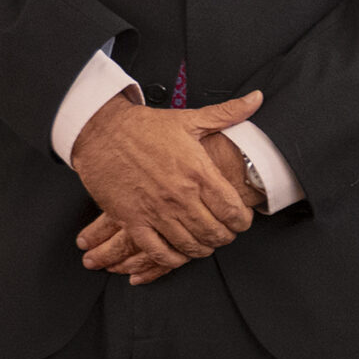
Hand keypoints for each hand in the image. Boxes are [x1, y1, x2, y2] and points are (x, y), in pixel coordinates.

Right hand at [71, 92, 261, 276]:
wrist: (101, 131)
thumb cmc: (146, 126)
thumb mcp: (190, 118)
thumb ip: (227, 114)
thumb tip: (257, 99)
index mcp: (198, 172)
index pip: (232, 210)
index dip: (242, 221)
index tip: (242, 221)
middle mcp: (180, 195)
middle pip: (214, 232)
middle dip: (225, 238)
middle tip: (225, 234)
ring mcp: (155, 210)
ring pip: (189, 245)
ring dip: (202, 249)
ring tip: (205, 244)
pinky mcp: (132, 220)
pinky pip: (157, 251)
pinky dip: (171, 259)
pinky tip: (177, 254)